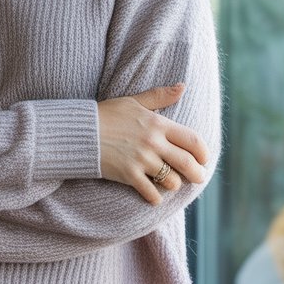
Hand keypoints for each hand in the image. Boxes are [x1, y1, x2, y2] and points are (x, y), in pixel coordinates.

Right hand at [97, 85, 208, 205]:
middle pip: (187, 163)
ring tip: (169, 182)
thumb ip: (160, 96)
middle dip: (197, 174)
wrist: (79, 131)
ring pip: (172, 180)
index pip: (193, 140)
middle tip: (197, 178)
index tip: (203, 159)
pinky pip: (151, 193)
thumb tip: (183, 86)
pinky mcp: (129, 174)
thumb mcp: (134, 101)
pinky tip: (153, 194)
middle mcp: (154, 142)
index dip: (203, 153)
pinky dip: (155, 197)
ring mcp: (141, 160)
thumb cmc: (107, 114)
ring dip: (173, 184)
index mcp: (158, 123)